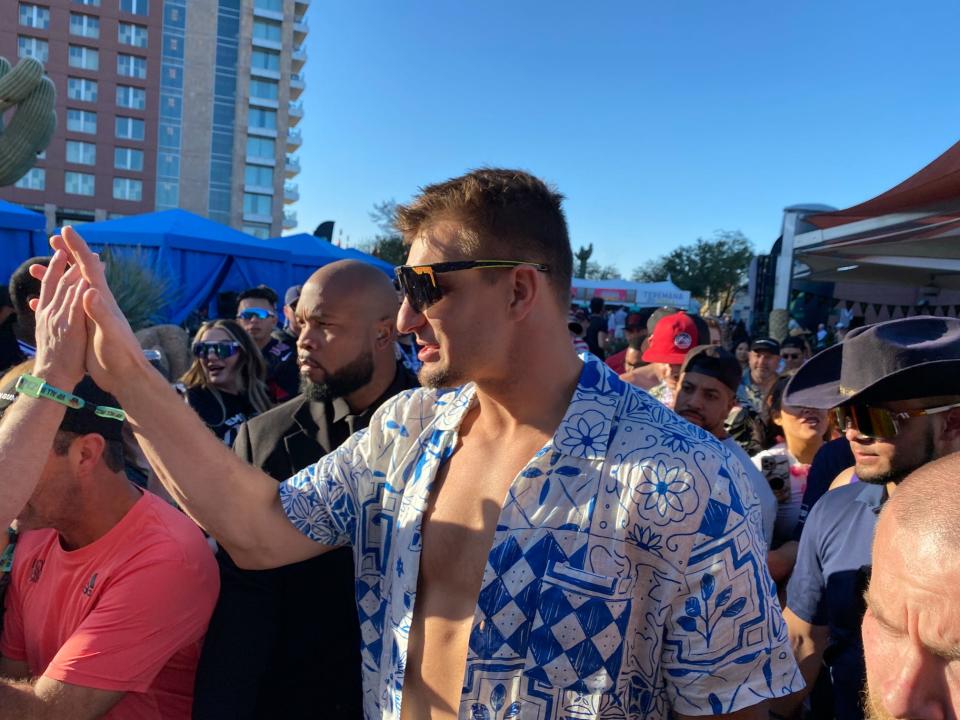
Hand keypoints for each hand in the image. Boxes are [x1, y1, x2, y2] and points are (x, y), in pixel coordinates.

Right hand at [29, 226, 145, 393]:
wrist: (126, 376)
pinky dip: (52, 301)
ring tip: (33, 270)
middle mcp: (98, 303)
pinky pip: (65, 307)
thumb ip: (100, 312)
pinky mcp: (86, 327)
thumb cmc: (120, 355)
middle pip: (79, 272)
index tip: (64, 231)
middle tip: (51, 241)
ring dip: (54, 277)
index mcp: (102, 300)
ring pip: (69, 289)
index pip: (88, 267)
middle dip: (65, 255)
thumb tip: (89, 290)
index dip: (77, 248)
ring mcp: (92, 315)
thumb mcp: (109, 333)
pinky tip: (39, 303)